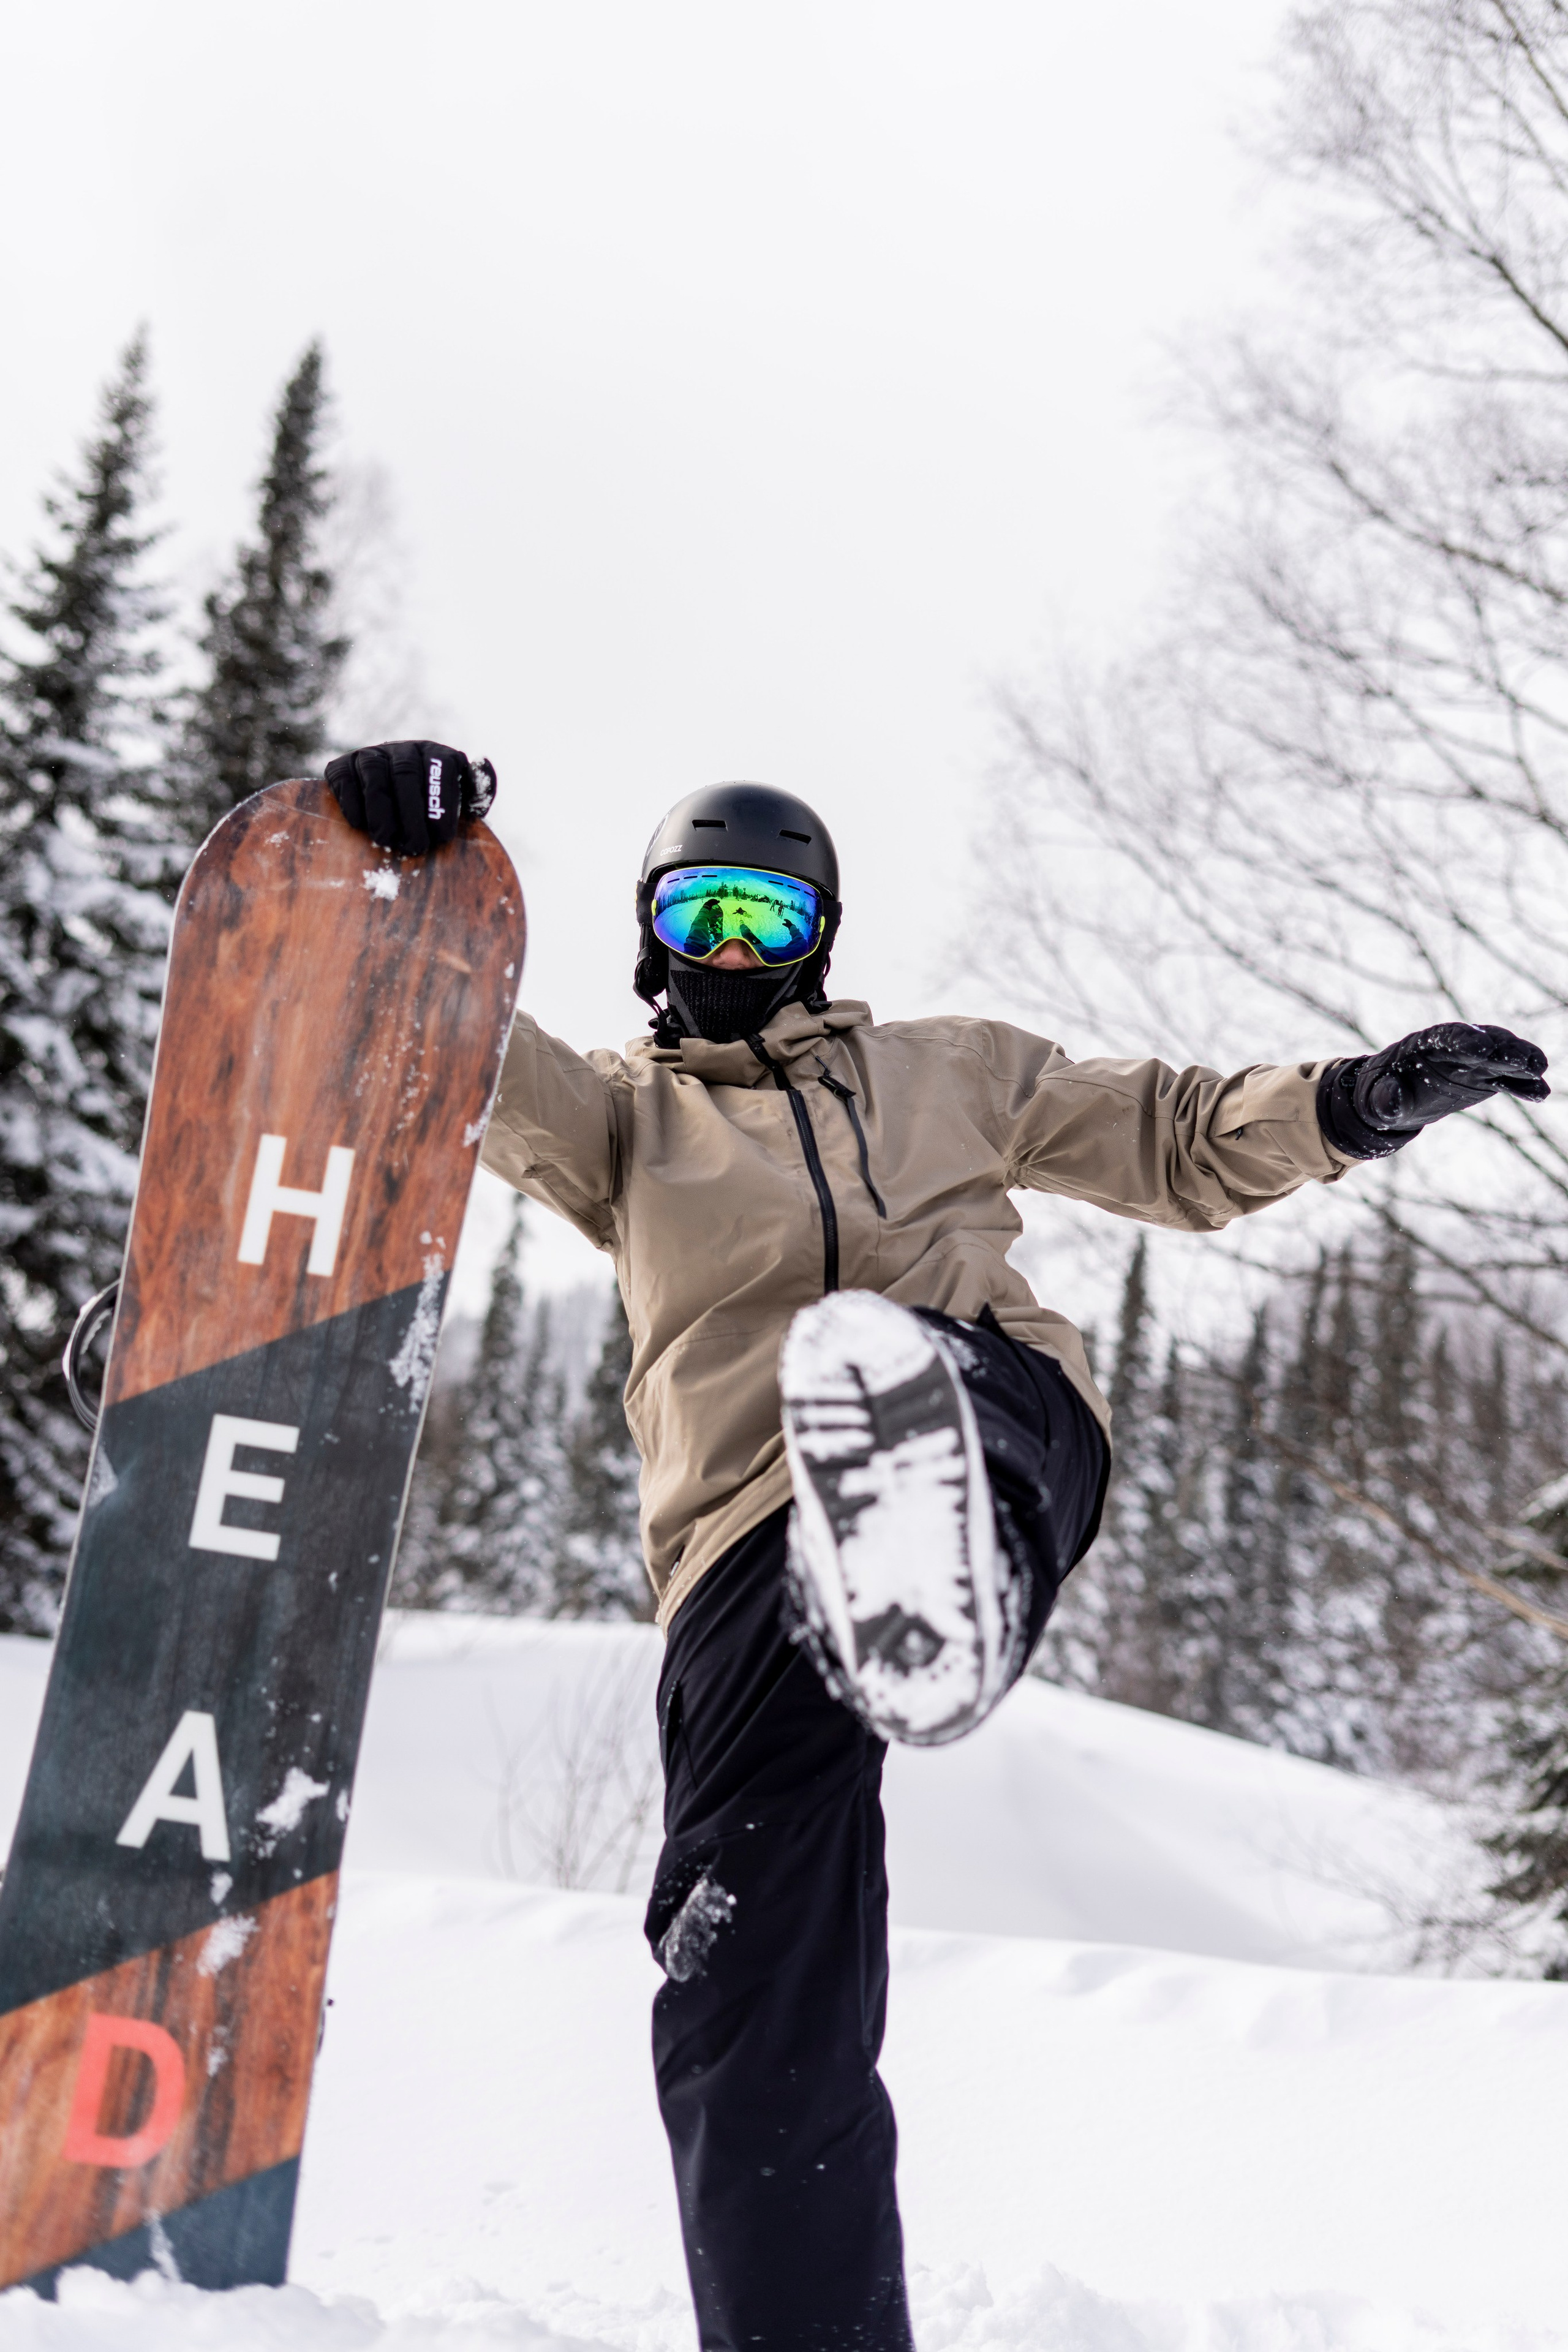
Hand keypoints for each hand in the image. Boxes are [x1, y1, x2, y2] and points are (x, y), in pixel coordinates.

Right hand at [325, 740, 496, 856]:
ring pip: (374, 775)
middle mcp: (403, 749)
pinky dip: (351, 801)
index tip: (442, 837)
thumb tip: (481, 787)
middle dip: (411, 813)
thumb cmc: (432, 808)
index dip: (442, 802)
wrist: (389, 799)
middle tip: (415, 846)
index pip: (441, 767)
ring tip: (386, 840)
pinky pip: (344, 778)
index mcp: (436, 754)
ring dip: (381, 810)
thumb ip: (476, 794)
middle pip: (406, 773)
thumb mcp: (459, 801)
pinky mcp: (342, 765)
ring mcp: (371, 754)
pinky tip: (360, 825)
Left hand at [1318, 1023, 1549, 1159]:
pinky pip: (1508, 1081)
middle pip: (1483, 1042)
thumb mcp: (1376, 1100)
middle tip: (1522, 1059)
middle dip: (1502, 1049)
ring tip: (1539, 1069)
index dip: (1466, 1040)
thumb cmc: (1381, 1094)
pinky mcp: (1486, 1078)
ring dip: (1521, 1062)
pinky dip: (1524, 1086)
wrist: (1395, 1099)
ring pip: (1502, 1058)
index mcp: (1424, 1044)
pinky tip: (1541, 1093)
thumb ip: (1385, 1100)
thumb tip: (1392, 1101)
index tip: (1483, 1048)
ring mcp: (1474, 1062)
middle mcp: (1455, 1047)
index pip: (1448, 1037)